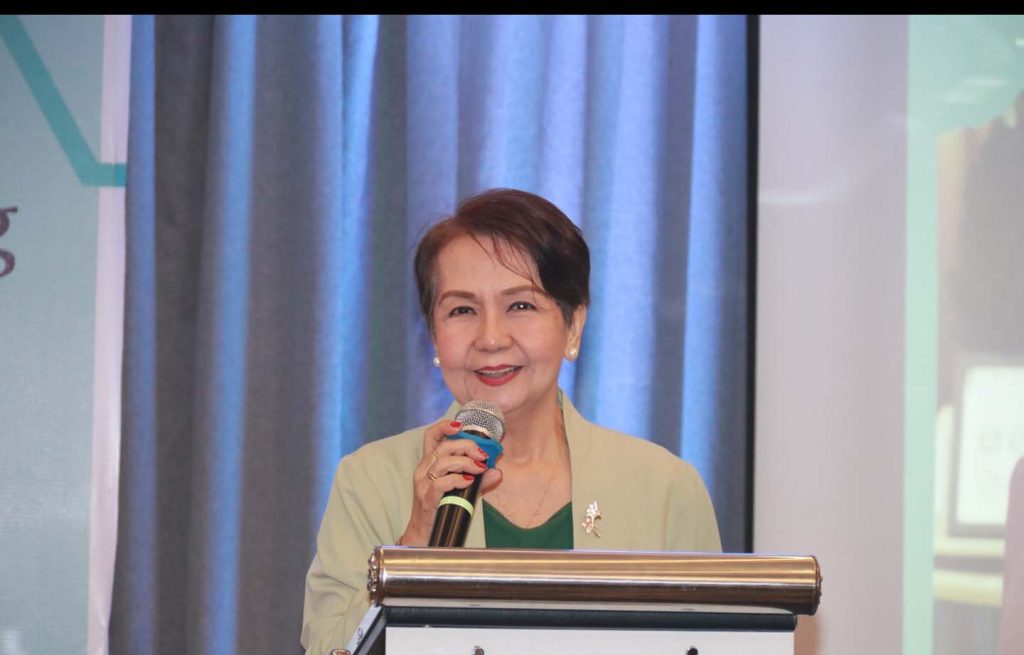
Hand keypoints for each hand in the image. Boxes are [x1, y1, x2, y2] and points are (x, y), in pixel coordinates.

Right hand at [397, 418, 502, 545]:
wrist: (426, 536)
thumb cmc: (442, 509)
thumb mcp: (462, 491)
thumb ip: (479, 481)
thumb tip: (498, 471)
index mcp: (429, 463)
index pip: (431, 437)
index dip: (444, 426)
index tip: (460, 424)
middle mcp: (423, 470)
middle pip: (442, 447)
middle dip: (466, 446)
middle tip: (483, 454)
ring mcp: (423, 485)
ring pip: (442, 463)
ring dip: (464, 462)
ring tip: (480, 468)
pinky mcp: (427, 499)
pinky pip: (440, 484)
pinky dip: (457, 479)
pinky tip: (469, 481)